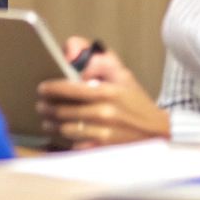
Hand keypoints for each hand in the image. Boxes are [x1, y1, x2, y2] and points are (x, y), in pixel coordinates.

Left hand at [36, 37, 169, 148]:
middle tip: (40, 106)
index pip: (69, 89)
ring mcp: (104, 133)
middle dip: (47, 108)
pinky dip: (66, 141)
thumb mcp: (122, 76)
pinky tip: (63, 136)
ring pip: (66, 129)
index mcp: (107, 92)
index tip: (42, 89)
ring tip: (48, 121)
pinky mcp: (104, 149)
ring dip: (52, 125)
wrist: (159, 131)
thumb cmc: (137, 103)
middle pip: (63, 111)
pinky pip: (75, 146)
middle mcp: (104, 113)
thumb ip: (99, 60)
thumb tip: (72, 50)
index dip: (51, 89)